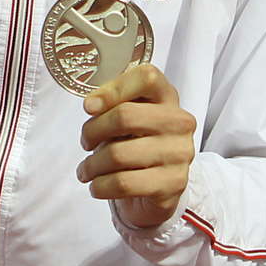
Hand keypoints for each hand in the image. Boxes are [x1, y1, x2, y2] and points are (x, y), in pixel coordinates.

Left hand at [76, 62, 197, 230]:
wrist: (158, 187)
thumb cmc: (136, 145)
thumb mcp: (126, 118)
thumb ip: (111, 105)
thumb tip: (92, 106)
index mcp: (167, 97)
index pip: (147, 77)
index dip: (113, 89)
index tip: (89, 107)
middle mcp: (179, 122)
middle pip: (125, 116)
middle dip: (92, 132)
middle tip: (86, 143)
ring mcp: (179, 153)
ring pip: (118, 154)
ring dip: (92, 165)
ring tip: (87, 170)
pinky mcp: (173, 183)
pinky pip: (123, 183)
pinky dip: (100, 186)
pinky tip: (97, 186)